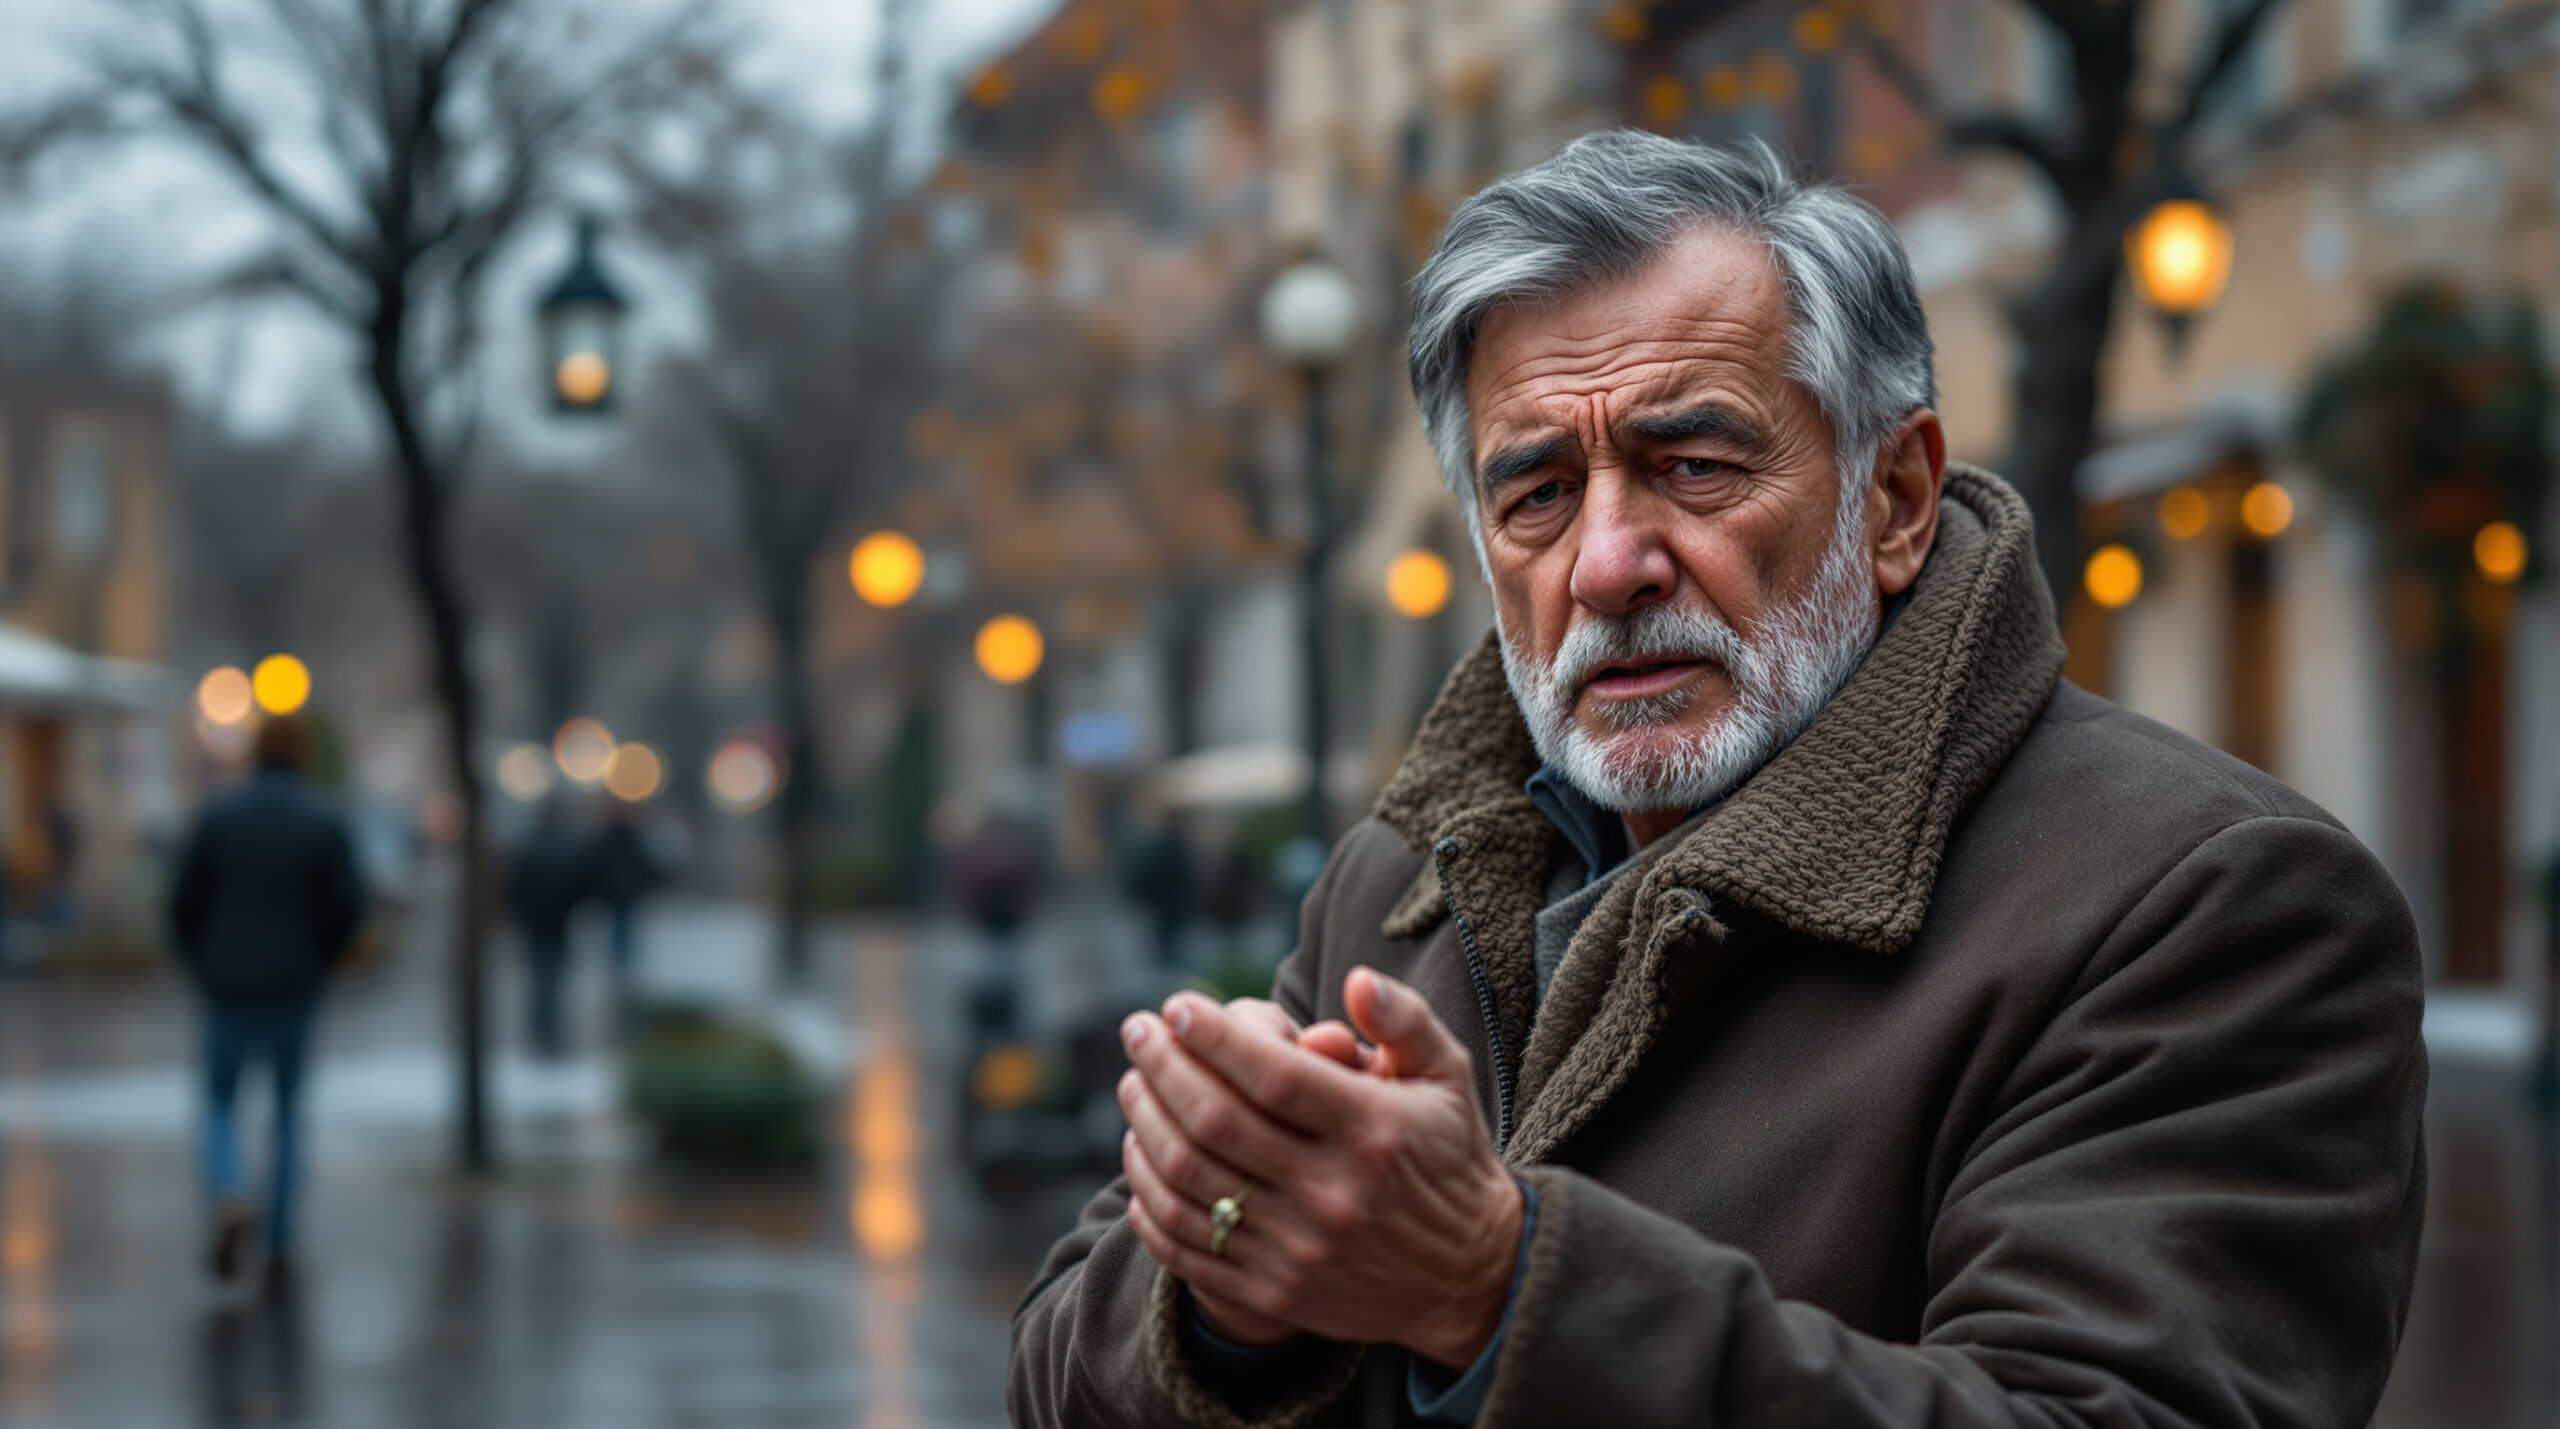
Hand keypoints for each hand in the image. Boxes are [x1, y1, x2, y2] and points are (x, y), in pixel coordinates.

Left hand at [1116, 968, 1522, 1366]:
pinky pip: (1188, 1245)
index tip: (1178, 1005)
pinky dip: (1149, 1198)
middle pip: (1216, 1122)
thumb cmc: (1448, 1156)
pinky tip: (1141, 1158)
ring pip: (1190, 1181)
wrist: (1471, 1277)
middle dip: (1163, 1067)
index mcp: (1373, 1131)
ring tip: (1133, 1085)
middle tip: (1137, 1030)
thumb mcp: (1447, 1078)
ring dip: (1145, 1124)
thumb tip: (1357, 979)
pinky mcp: (1276, 1292)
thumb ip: (1403, 1021)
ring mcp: (1299, 1249)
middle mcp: (1333, 1193)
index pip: (1272, 1074)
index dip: (1214, 1036)